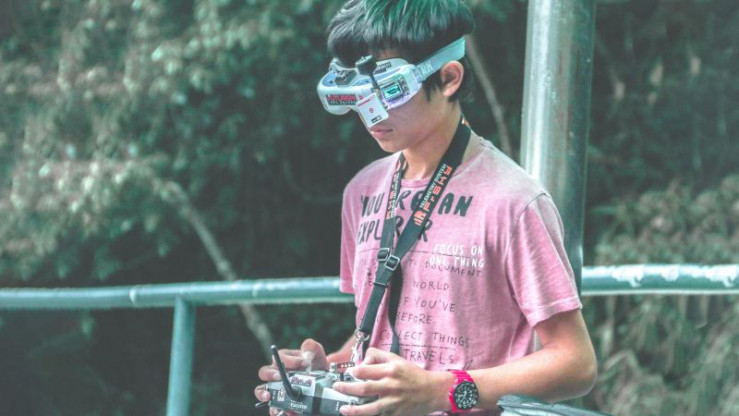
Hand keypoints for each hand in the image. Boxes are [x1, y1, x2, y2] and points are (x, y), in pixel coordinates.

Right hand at [253, 339, 328, 415]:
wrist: (323, 381)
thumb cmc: (315, 365)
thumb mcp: (315, 353)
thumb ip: (311, 347)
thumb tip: (306, 355)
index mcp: (283, 359)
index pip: (278, 357)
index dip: (289, 360)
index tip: (304, 363)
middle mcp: (276, 373)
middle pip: (264, 372)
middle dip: (272, 375)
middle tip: (281, 377)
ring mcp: (276, 388)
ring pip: (261, 389)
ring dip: (263, 393)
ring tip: (269, 396)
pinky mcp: (279, 401)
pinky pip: (271, 406)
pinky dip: (273, 409)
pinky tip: (279, 410)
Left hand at [333, 348, 450, 415]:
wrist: (433, 391)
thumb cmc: (413, 374)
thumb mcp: (397, 359)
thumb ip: (378, 356)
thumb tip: (361, 362)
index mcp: (390, 370)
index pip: (365, 370)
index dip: (353, 372)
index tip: (348, 373)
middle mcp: (391, 386)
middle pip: (363, 389)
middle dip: (346, 389)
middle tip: (337, 388)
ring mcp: (393, 403)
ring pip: (370, 409)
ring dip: (354, 410)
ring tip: (344, 409)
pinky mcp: (396, 414)